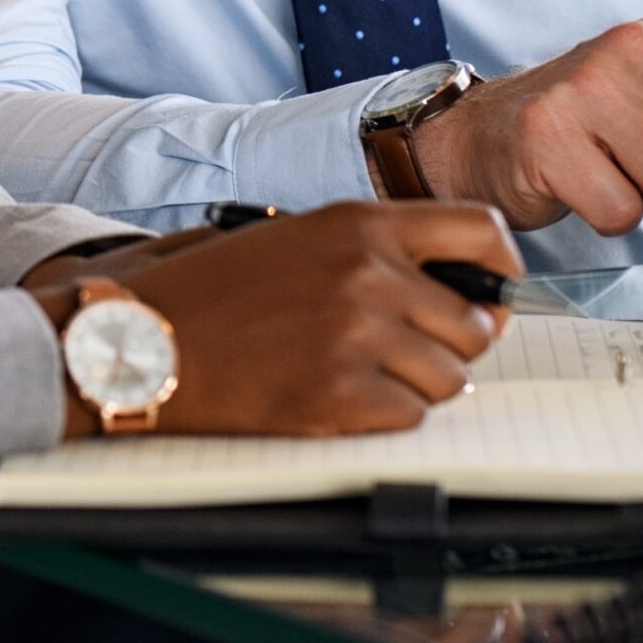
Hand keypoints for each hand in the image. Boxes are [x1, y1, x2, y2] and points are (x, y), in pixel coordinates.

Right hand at [25, 201, 520, 439]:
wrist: (143, 338)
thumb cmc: (214, 289)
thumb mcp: (297, 237)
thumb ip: (376, 250)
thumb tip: (462, 288)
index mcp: (359, 223)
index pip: (480, 230)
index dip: (500, 267)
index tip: (494, 290)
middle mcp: (369, 273)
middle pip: (476, 323)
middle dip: (453, 343)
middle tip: (410, 348)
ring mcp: (358, 336)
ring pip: (450, 380)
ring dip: (419, 386)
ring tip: (364, 373)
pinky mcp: (341, 397)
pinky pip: (410, 419)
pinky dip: (385, 417)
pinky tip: (338, 396)